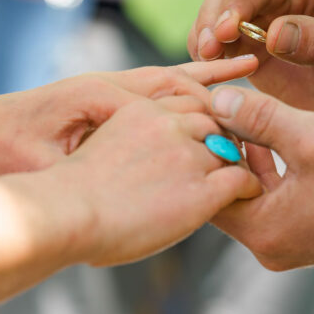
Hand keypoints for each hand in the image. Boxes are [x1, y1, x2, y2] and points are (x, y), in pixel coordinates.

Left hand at [0, 57, 258, 178]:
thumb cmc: (1, 153)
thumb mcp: (44, 168)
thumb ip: (92, 168)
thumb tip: (139, 179)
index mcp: (100, 94)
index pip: (169, 99)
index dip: (209, 115)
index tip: (245, 132)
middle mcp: (109, 83)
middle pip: (177, 81)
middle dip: (220, 87)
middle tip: (262, 92)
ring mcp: (106, 85)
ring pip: (168, 76)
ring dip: (207, 75)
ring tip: (250, 67)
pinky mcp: (102, 94)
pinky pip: (153, 83)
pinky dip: (184, 80)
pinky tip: (207, 82)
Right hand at [50, 96, 261, 265]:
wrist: (66, 213)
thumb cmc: (68, 196)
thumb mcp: (98, 151)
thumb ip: (125, 146)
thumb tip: (131, 167)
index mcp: (140, 111)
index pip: (185, 100)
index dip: (199, 116)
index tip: (205, 131)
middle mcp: (168, 125)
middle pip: (213, 120)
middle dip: (222, 134)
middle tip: (231, 152)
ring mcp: (187, 155)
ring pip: (230, 146)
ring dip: (236, 157)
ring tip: (243, 171)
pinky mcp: (201, 189)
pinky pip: (239, 178)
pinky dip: (247, 184)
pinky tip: (247, 193)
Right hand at [188, 0, 313, 144]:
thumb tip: (273, 34)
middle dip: (230, 8)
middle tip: (221, 36)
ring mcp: (265, 19)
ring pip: (223, 8)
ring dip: (209, 26)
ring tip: (209, 53)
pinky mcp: (249, 49)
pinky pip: (218, 41)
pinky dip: (207, 49)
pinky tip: (208, 64)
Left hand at [207, 85, 313, 270]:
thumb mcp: (311, 137)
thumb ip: (260, 116)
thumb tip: (217, 99)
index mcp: (263, 231)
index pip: (208, 188)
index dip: (206, 145)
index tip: (208, 110)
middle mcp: (268, 247)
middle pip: (225, 192)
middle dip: (224, 150)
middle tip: (220, 110)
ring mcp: (287, 244)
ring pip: (248, 193)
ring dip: (245, 157)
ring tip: (243, 116)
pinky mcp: (304, 235)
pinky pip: (270, 200)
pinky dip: (267, 170)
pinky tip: (270, 138)